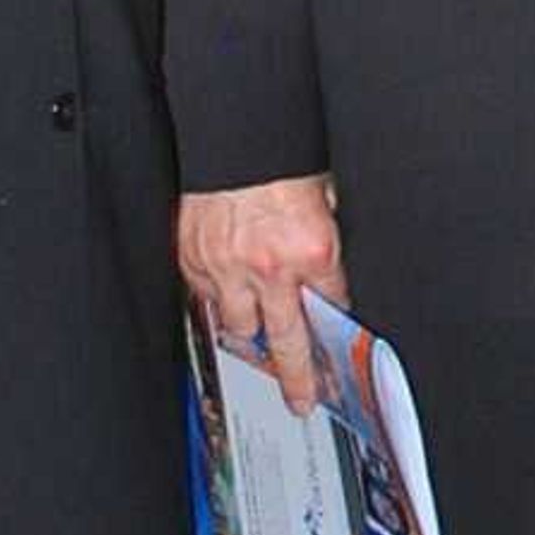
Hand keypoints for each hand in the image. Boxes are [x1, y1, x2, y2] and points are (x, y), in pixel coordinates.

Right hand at [182, 174, 348, 414]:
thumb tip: (331, 266)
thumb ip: (328, 234)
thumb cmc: (281, 160)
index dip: (337, 334)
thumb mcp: (327, 195)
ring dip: (251, 339)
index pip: (332, 309)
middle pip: (285, 342)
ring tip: (259, 353)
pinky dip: (217, 303)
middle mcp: (271, 269)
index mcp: (313, 252)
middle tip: (304, 400)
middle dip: (297, 378)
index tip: (339, 359)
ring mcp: (228, 269)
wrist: (234, 134)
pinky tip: (226, 305)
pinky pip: (205, 299)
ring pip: (238, 327)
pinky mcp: (195, 260)